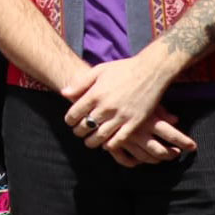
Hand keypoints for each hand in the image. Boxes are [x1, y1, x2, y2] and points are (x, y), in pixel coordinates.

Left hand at [62, 55, 195, 166]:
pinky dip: (110, 145)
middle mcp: (107, 106)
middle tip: (78, 132)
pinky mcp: (135, 122)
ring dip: (92, 142)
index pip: (75, 113)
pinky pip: (119, 139)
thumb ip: (80, 83)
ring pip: (100, 136)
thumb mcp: (99, 71)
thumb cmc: (123, 69)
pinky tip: (106, 145)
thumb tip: (64, 93)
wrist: (150, 70)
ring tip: (89, 141)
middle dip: (79, 132)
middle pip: (86, 126)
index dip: (69, 120)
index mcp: (96, 94)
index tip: (70, 122)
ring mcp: (121, 115)